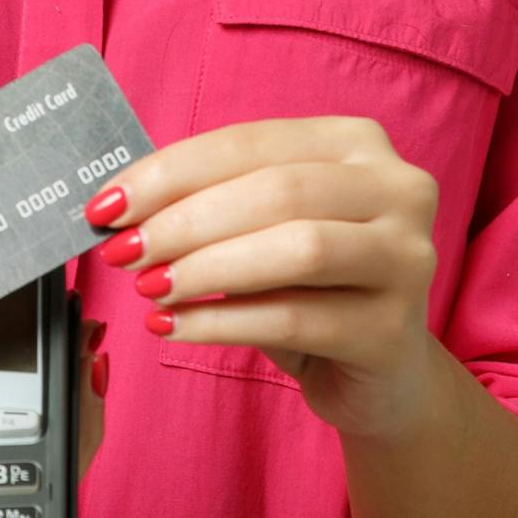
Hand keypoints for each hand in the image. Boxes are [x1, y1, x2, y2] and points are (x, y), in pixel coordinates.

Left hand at [90, 115, 444, 441]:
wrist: (382, 375)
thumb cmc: (312, 291)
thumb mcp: (265, 233)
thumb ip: (214, 206)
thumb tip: (120, 208)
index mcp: (359, 144)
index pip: (252, 142)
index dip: (172, 171)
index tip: (109, 204)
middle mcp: (399, 189)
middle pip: (277, 192)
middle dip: (185, 221)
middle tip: (124, 251)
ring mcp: (408, 259)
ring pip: (297, 249)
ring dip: (207, 268)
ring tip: (150, 287)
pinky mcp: (395, 329)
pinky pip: (296, 319)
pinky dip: (222, 321)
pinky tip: (174, 326)